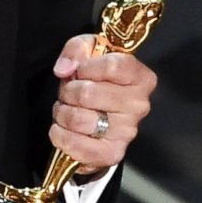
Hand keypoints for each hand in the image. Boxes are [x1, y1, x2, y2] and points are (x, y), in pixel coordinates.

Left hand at [48, 38, 155, 173]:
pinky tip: (63, 129)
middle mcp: (139, 105)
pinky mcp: (111, 153)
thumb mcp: (89, 52)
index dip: (87, 67)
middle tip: (70, 93)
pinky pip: (75, 144)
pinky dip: (60, 135)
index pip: (113, 66)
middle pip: (88, 94)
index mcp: (141, 78)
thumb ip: (76, 49)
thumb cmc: (96, 81)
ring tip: (67, 110)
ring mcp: (127, 132)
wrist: (98, 116)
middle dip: (68, 92)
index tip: (80, 71)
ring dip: (62, 113)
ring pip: (78, 119)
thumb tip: (64, 69)